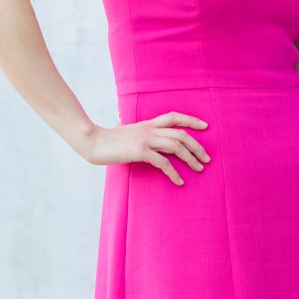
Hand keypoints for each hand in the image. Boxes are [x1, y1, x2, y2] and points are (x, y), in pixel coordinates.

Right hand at [77, 112, 209, 183]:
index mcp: (147, 124)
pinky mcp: (140, 152)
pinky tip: (179, 181)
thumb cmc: (104, 138)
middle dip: (197, 145)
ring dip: (191, 158)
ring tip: (199, 169)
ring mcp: (146, 139)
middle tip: (206, 158)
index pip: (174, 117)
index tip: (205, 126)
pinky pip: (163, 162)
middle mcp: (150, 129)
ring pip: (177, 146)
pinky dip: (174, 172)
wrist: (92, 141)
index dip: (191, 120)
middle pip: (181, 133)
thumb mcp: (118, 128)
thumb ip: (124, 124)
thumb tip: (120, 119)